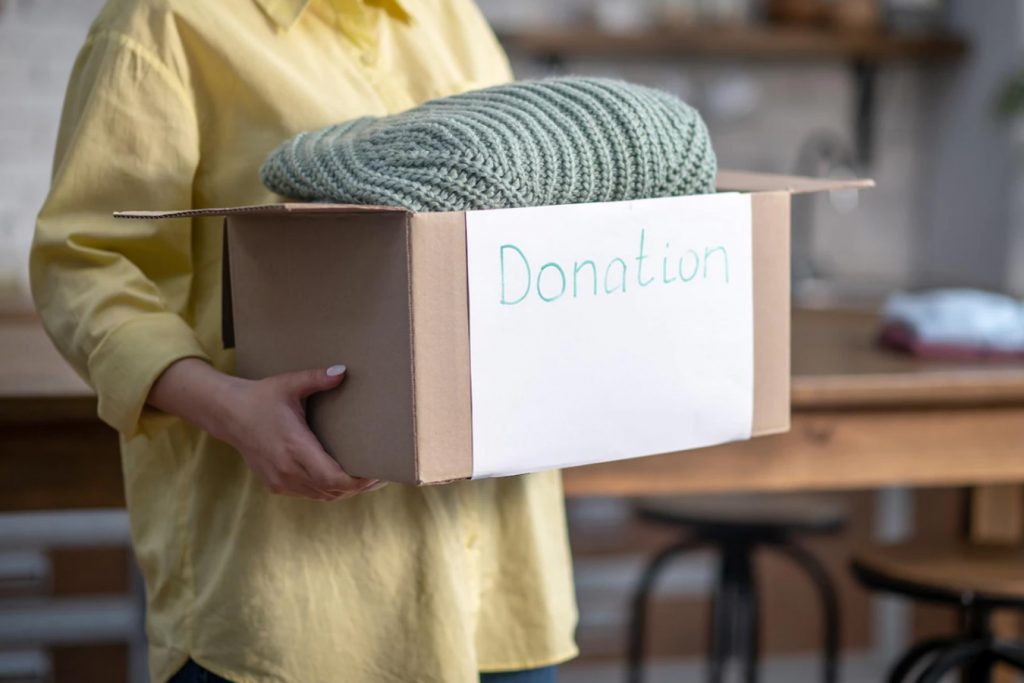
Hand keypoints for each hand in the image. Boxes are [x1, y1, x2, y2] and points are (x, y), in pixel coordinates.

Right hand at [149, 359, 381, 500]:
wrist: (228, 414)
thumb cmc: (261, 397)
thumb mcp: (289, 384)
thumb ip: (317, 378)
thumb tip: (343, 371)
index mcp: (294, 447)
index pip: (333, 477)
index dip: (358, 482)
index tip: (378, 474)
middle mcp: (287, 470)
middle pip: (333, 490)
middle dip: (360, 486)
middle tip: (383, 474)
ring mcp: (281, 481)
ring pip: (322, 496)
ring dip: (345, 490)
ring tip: (368, 477)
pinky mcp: (276, 485)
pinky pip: (310, 494)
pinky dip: (328, 490)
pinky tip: (343, 479)